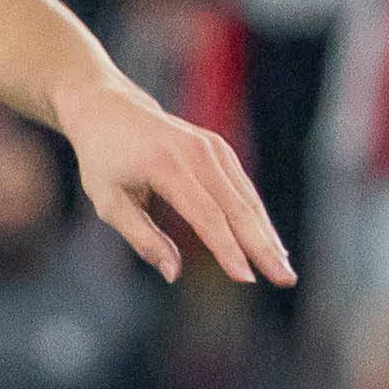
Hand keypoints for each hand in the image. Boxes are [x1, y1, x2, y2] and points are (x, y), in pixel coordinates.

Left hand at [64, 83, 293, 288]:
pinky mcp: (219, 148)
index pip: (206, 215)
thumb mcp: (109, 202)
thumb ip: (142, 238)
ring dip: (268, 235)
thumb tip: (173, 274)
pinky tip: (270, 244)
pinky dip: (258, 218)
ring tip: (284, 270)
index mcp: (166, 166)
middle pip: (237, 208)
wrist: (108, 108)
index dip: (228, 249)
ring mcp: (212, 147)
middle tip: (285, 280)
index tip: (246, 279)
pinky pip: (243, 188)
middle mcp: (196, 153)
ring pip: (247, 199)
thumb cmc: (103, 160)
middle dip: (263, 247)